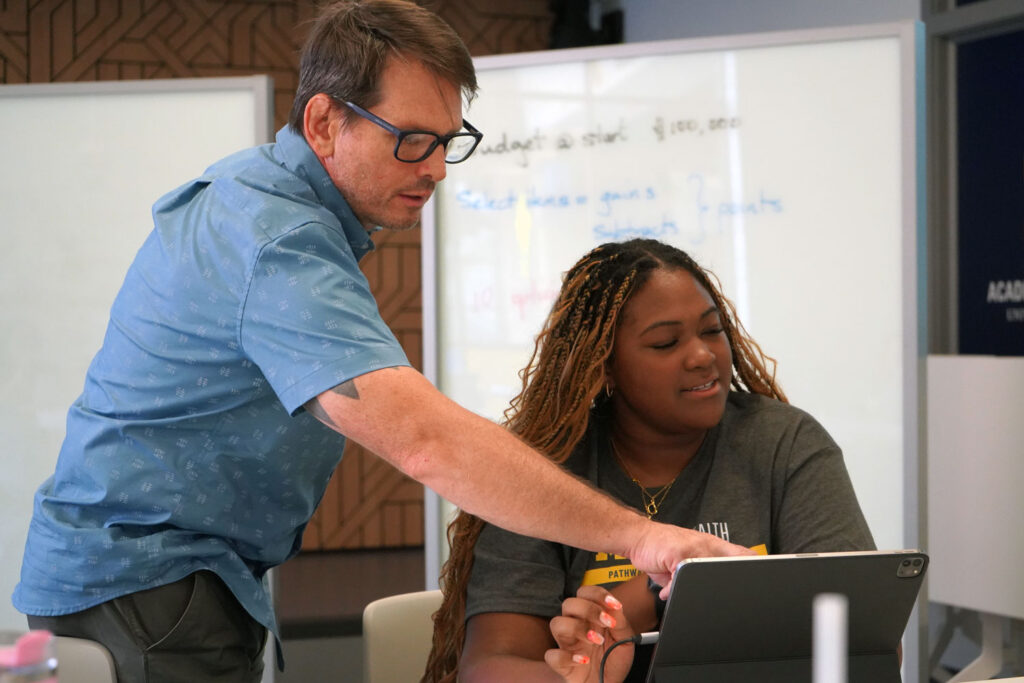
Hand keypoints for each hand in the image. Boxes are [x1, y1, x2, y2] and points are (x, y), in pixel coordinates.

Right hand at [545, 586, 635, 682]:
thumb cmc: (614, 660)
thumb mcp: (626, 640)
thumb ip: (621, 622)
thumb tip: (615, 606)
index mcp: (590, 617)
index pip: (585, 592)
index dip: (597, 594)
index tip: (614, 605)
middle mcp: (576, 626)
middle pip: (568, 603)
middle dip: (588, 609)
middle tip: (606, 623)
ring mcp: (567, 644)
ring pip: (556, 623)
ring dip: (577, 628)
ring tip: (596, 641)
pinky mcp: (561, 664)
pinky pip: (552, 655)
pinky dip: (567, 657)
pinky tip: (583, 660)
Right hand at [626, 521, 755, 598]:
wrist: (638, 537)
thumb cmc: (663, 550)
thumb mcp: (686, 563)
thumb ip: (701, 575)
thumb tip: (718, 596)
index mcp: (714, 547)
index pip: (743, 555)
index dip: (758, 567)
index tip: (766, 581)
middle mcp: (708, 544)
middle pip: (734, 561)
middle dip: (735, 580)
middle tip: (733, 595)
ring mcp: (694, 547)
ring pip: (709, 570)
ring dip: (701, 585)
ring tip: (686, 590)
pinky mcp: (678, 552)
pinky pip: (683, 577)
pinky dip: (674, 589)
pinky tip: (666, 591)